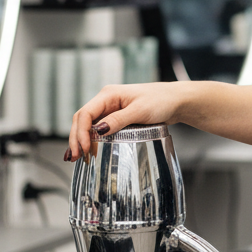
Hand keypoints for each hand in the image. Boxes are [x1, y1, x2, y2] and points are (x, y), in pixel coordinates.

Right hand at [66, 81, 192, 161]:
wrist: (177, 101)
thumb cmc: (161, 100)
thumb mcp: (140, 111)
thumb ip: (118, 120)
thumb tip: (97, 131)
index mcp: (109, 94)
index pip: (85, 113)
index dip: (80, 132)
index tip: (82, 149)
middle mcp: (107, 100)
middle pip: (82, 120)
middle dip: (76, 139)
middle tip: (74, 158)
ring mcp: (111, 109)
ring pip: (88, 125)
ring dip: (81, 140)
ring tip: (76, 157)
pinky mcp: (117, 117)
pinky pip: (99, 128)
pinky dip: (91, 139)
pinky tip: (88, 150)